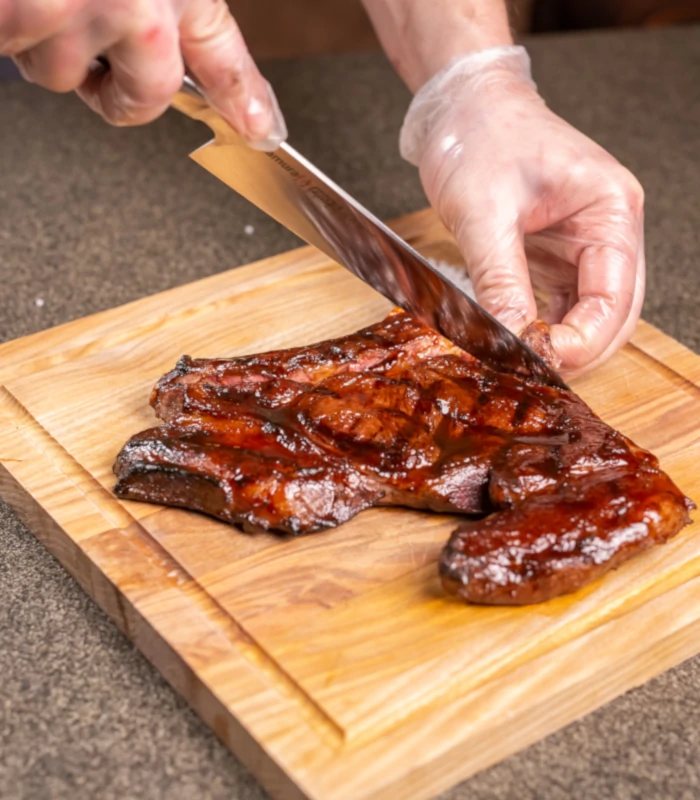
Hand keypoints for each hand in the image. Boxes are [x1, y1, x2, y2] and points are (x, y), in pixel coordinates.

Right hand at [0, 0, 285, 148]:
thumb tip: (165, 29)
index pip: (219, 46)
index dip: (243, 95)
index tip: (261, 127)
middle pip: (144, 96)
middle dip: (115, 88)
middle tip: (94, 57)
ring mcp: (71, 12)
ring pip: (60, 72)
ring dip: (40, 40)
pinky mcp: (16, 19)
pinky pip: (12, 50)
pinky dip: (5, 26)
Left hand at [400, 46, 644, 374]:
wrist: (462, 109)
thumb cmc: (480, 139)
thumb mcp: (485, 213)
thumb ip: (500, 279)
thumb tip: (511, 337)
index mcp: (610, 209)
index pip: (614, 295)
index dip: (584, 338)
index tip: (545, 363)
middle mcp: (607, 230)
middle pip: (613, 313)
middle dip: (579, 349)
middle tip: (537, 375)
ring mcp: (584, 245)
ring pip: (588, 314)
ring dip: (562, 342)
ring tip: (525, 364)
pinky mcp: (556, 255)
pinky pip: (559, 303)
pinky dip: (543, 326)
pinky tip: (518, 341)